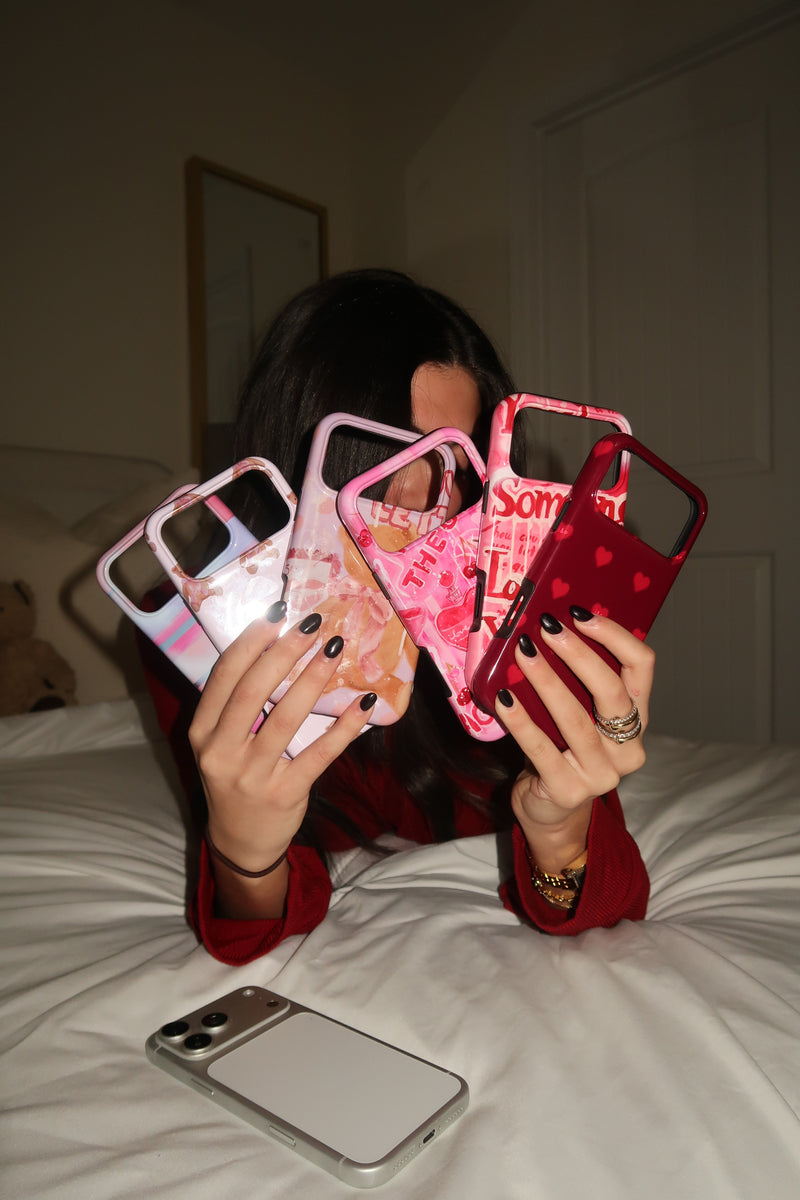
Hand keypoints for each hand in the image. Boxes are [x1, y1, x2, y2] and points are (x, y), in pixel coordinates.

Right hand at [189, 609, 374, 914]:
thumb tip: (271, 646)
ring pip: (286, 718)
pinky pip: (319, 754)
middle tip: (312, 624)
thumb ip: (235, 705)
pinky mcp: (286, 793)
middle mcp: (221, 752)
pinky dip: (343, 727)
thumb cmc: (235, 778)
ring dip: (313, 678)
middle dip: (285, 652)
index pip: (224, 678)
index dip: (250, 642)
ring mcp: (253, 775)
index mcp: (202, 732)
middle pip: (253, 691)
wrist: (241, 841)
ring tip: (334, 648)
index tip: (276, 614)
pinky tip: (362, 703)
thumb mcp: (220, 743)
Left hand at [494, 608, 653, 870]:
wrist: (551, 810)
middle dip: (579, 655)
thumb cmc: (563, 749)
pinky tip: (504, 700)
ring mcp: (602, 774)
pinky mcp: (569, 791)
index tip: (580, 614)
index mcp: (637, 718)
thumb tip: (550, 625)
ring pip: (576, 720)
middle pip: (612, 692)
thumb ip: (577, 680)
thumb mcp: (580, 712)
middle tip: (547, 628)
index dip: (615, 636)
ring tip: (523, 653)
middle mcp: (628, 747)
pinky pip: (542, 750)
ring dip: (547, 682)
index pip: (642, 667)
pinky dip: (521, 722)